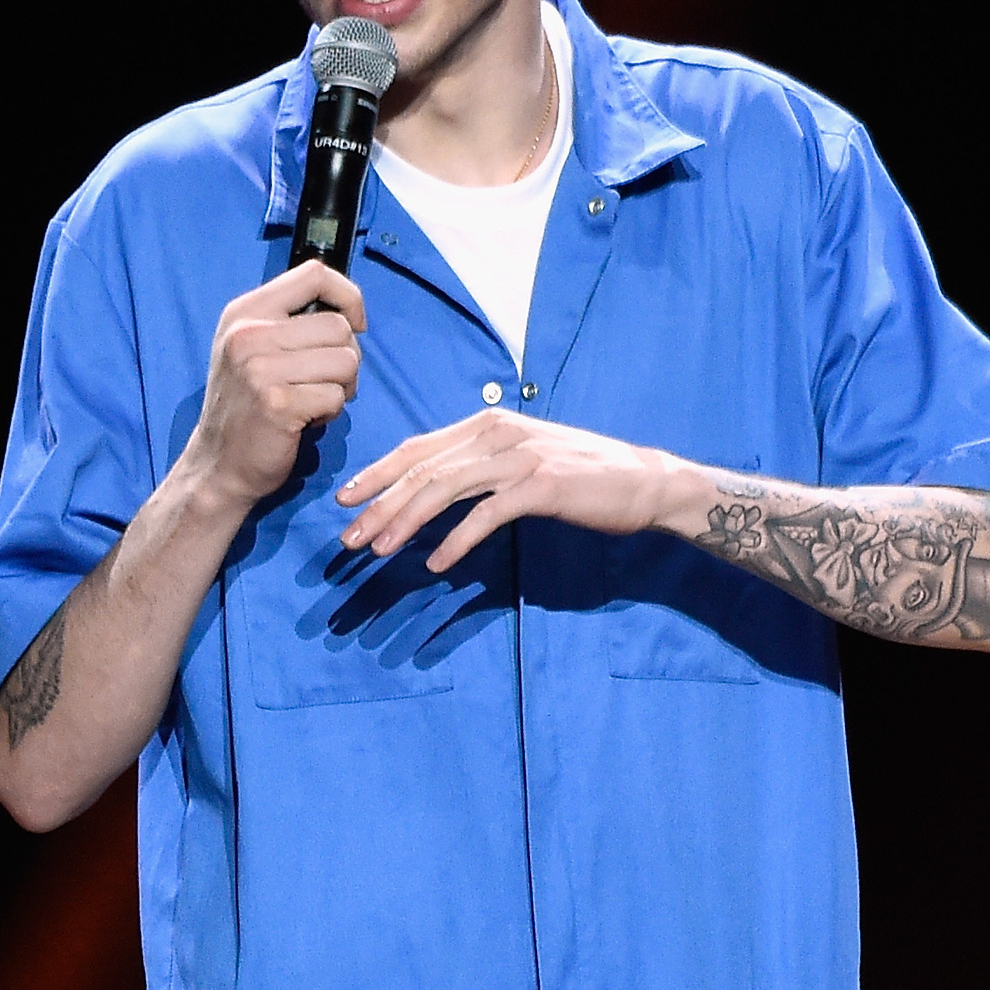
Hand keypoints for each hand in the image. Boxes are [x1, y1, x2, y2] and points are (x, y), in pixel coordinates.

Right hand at [185, 261, 367, 504]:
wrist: (216, 465)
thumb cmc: (245, 407)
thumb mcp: (250, 350)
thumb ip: (289, 323)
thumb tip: (349, 311)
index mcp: (245, 312)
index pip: (314, 274)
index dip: (348, 296)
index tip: (353, 323)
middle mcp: (249, 334)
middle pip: (339, 326)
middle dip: (346, 358)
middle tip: (324, 382)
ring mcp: (260, 369)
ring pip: (346, 361)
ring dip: (341, 387)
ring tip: (314, 400)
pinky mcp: (278, 403)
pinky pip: (336, 396)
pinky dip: (331, 412)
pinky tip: (306, 420)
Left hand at [336, 410, 695, 570]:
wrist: (644, 481)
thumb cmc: (583, 474)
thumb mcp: (523, 458)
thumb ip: (479, 466)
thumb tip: (432, 490)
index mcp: (487, 424)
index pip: (416, 447)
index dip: (376, 473)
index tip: (345, 500)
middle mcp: (497, 433)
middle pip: (422, 469)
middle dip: (379, 504)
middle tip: (349, 538)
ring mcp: (519, 458)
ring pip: (443, 489)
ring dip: (405, 523)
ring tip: (380, 551)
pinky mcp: (540, 486)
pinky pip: (485, 516)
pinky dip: (457, 541)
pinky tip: (438, 564)